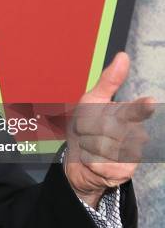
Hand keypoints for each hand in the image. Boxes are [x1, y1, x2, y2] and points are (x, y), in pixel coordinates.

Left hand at [65, 52, 154, 206]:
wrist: (78, 161)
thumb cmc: (87, 127)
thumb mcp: (92, 101)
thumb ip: (109, 81)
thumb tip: (123, 56)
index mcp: (129, 115)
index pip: (137, 110)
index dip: (141, 107)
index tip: (149, 101)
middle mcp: (135, 135)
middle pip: (108, 127)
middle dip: (88, 127)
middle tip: (84, 130)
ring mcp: (131, 155)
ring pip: (103, 145)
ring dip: (87, 144)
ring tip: (89, 145)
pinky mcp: (123, 172)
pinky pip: (101, 162)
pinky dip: (90, 159)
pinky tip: (93, 160)